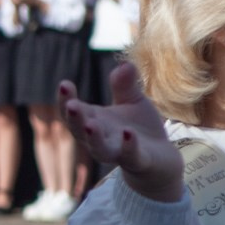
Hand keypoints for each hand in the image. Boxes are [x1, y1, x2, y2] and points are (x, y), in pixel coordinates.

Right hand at [59, 63, 181, 204]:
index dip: (65, 99)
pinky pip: (130, 155)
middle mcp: (99, 138)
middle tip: (71, 105)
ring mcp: (116, 151)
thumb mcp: (132, 101)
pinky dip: (128, 145)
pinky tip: (128, 133)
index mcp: (93, 120)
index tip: (64, 84)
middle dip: (74, 118)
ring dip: (93, 137)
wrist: (160, 159)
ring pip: (99, 148)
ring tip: (91, 124)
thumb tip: (125, 63)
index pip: (72, 111)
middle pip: (79, 130)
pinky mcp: (137, 161)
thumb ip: (125, 85)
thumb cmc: (139, 128)